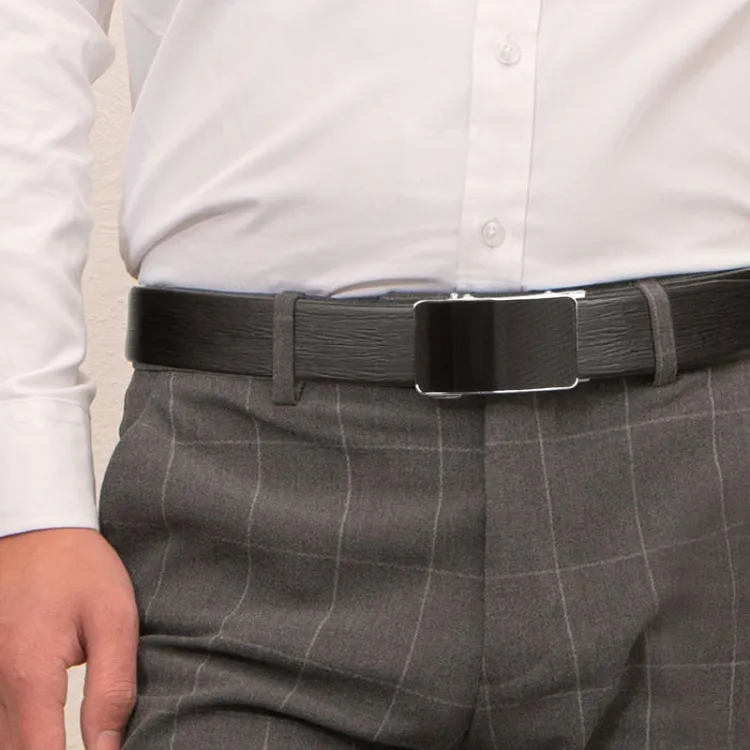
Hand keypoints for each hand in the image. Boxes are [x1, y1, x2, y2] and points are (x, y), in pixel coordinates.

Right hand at [0, 529, 137, 749]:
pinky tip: (47, 729)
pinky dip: (22, 730)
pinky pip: (1, 717)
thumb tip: (108, 749)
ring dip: (34, 744)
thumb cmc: (76, 567)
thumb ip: (112, 687)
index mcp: (29, 676)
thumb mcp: (113, 618)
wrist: (35, 529)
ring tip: (76, 737)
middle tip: (97, 748)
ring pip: (4, 738)